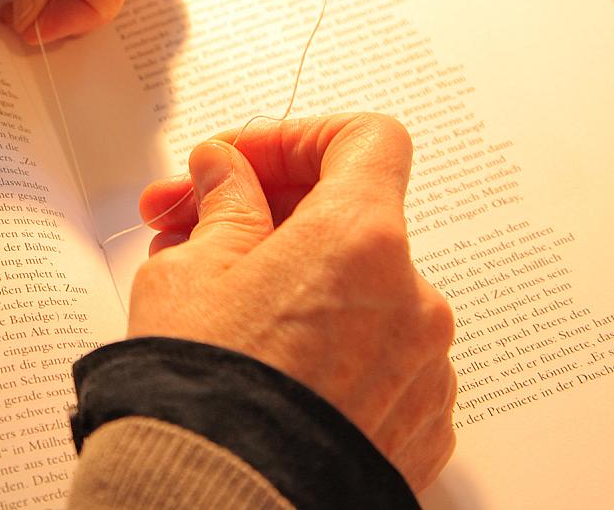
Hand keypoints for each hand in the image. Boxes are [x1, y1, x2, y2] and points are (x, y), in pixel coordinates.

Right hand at [130, 114, 456, 491]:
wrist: (224, 508)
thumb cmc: (205, 393)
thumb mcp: (189, 271)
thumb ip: (223, 204)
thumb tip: (227, 173)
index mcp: (361, 239)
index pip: (364, 140)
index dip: (297, 139)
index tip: (244, 163)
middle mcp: (413, 299)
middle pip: (351, 220)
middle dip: (268, 216)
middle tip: (190, 229)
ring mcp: (425, 368)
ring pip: (360, 293)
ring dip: (295, 283)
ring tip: (219, 310)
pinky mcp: (422, 426)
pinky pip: (376, 359)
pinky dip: (328, 346)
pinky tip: (267, 363)